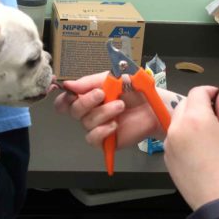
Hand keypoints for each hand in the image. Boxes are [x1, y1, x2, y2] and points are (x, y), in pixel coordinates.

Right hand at [54, 72, 171, 148]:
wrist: (155, 107)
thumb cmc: (135, 91)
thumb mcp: (112, 78)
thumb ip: (89, 82)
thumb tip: (68, 85)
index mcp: (89, 96)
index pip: (66, 101)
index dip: (64, 99)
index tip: (71, 94)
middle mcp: (91, 112)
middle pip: (74, 111)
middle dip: (86, 101)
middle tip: (102, 94)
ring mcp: (98, 126)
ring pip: (86, 123)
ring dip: (103, 113)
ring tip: (120, 106)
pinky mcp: (106, 141)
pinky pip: (93, 138)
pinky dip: (102, 130)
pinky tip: (114, 125)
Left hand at [163, 86, 218, 209]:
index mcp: (195, 118)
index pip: (197, 92)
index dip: (210, 91)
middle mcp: (176, 127)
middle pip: (184, 104)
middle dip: (199, 104)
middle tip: (216, 116)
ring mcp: (168, 144)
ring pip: (177, 121)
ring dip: (190, 119)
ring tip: (208, 134)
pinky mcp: (166, 158)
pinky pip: (173, 138)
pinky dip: (184, 135)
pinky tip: (198, 149)